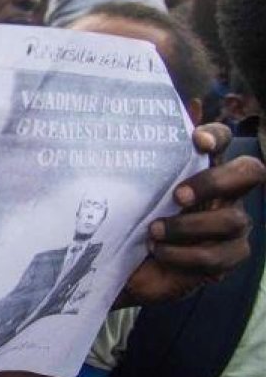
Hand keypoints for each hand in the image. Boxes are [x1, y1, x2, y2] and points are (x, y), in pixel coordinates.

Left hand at [119, 124, 264, 305]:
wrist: (126, 263)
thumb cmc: (133, 218)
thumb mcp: (132, 189)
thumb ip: (147, 156)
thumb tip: (166, 113)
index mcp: (202, 167)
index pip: (223, 140)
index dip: (218, 135)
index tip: (197, 140)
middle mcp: (226, 191)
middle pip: (249, 172)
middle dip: (214, 182)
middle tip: (178, 196)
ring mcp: (232, 223)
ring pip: (232, 219)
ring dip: (187, 227)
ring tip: (154, 231)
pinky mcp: (230, 255)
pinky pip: (217, 255)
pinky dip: (183, 254)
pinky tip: (160, 251)